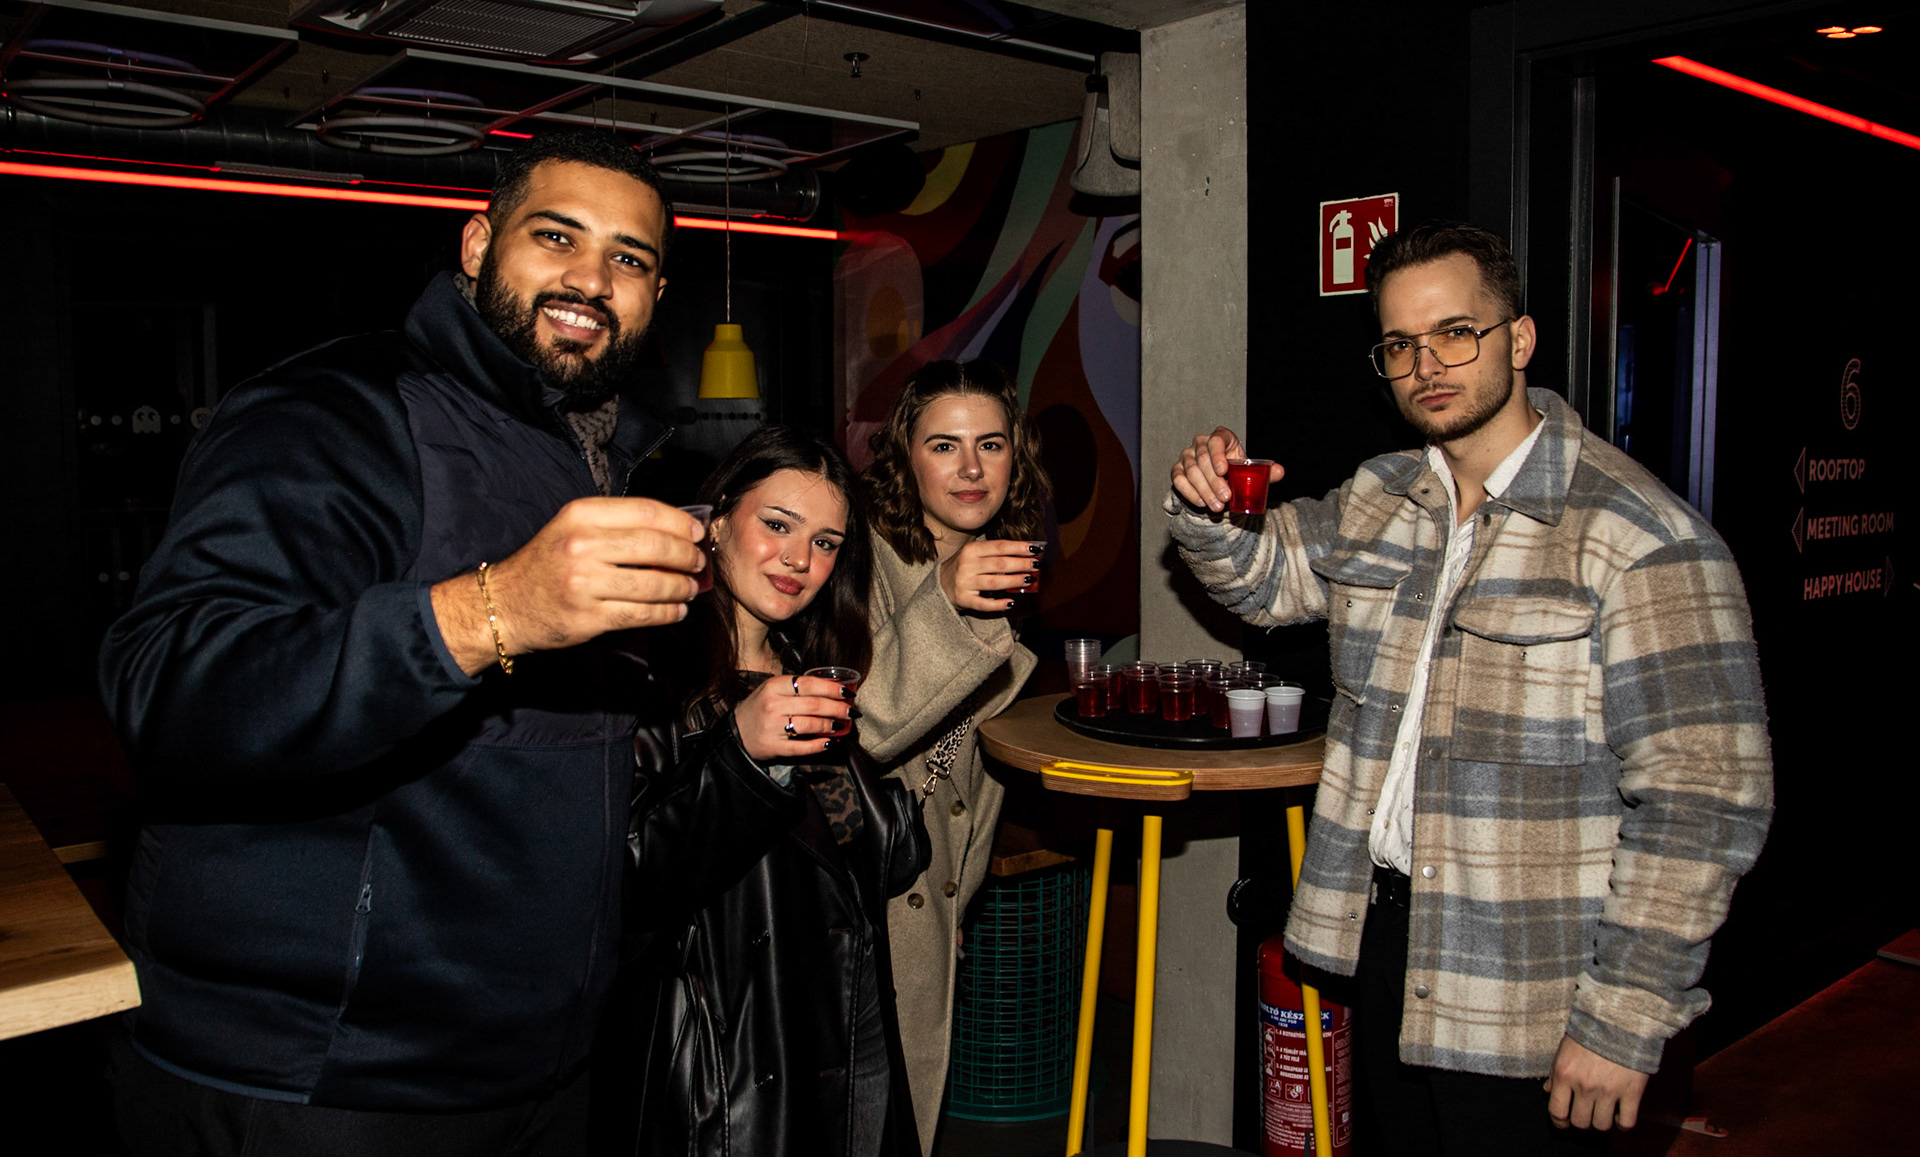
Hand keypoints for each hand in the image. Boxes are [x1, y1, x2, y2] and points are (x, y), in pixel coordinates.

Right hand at [431, 497, 706, 675]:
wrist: (505, 603)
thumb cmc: (547, 562)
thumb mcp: (572, 528)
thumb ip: (615, 524)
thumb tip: (676, 530)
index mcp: (581, 515)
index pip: (645, 512)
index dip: (680, 522)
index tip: (697, 532)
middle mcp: (582, 545)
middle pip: (655, 546)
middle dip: (686, 556)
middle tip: (698, 562)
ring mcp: (584, 583)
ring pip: (653, 584)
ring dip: (680, 587)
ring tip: (690, 588)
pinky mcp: (588, 617)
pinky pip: (641, 614)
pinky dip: (666, 613)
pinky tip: (676, 609)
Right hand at [733, 674, 854, 763]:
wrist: (736, 732)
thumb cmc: (760, 708)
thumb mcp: (773, 690)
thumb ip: (797, 687)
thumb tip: (833, 687)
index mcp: (773, 686)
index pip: (808, 684)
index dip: (831, 688)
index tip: (846, 692)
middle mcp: (772, 705)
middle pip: (813, 705)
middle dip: (836, 708)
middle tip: (850, 711)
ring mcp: (773, 727)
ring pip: (809, 725)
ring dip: (830, 725)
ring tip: (840, 725)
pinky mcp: (774, 747)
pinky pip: (801, 747)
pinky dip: (818, 745)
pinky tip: (830, 742)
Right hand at [937, 538, 1042, 612]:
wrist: (940, 584)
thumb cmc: (965, 567)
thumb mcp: (975, 555)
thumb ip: (996, 554)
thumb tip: (1026, 555)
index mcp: (971, 550)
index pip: (999, 546)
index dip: (1019, 547)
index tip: (1036, 548)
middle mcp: (967, 565)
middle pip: (1000, 564)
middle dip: (1021, 564)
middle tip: (1036, 565)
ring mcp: (965, 583)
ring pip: (994, 582)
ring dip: (1014, 581)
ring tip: (1029, 580)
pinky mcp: (964, 600)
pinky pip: (984, 604)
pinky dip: (998, 604)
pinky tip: (1011, 602)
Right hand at [1170, 426, 1283, 512]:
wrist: (1219, 483)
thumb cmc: (1235, 472)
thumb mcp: (1250, 471)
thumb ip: (1265, 472)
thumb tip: (1280, 471)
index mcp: (1221, 437)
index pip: (1217, 440)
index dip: (1218, 454)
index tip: (1224, 470)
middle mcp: (1201, 443)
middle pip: (1203, 459)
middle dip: (1214, 481)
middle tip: (1226, 497)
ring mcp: (1187, 456)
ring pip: (1191, 471)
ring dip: (1204, 490)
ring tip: (1217, 506)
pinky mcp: (1177, 470)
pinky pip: (1179, 480)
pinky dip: (1190, 493)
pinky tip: (1201, 503)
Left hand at [1543, 1035, 1649, 1130]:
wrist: (1621, 1019)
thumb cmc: (1590, 1032)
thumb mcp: (1565, 1049)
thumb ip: (1555, 1072)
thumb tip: (1547, 1091)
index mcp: (1565, 1074)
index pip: (1557, 1112)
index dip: (1559, 1123)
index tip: (1563, 1123)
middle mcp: (1585, 1086)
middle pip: (1580, 1122)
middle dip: (1581, 1121)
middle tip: (1585, 1114)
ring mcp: (1609, 1090)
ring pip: (1602, 1125)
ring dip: (1601, 1122)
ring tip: (1603, 1113)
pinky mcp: (1632, 1092)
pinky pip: (1626, 1122)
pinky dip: (1622, 1124)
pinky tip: (1619, 1116)